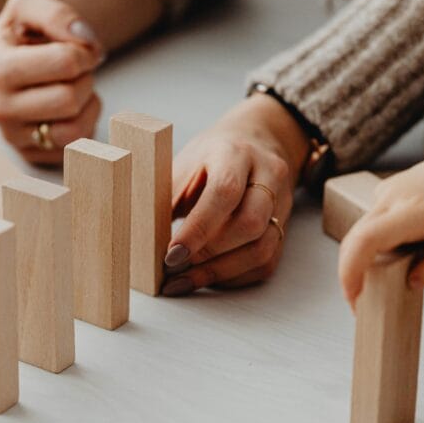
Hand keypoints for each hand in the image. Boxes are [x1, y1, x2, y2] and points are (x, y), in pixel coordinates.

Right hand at [0, 0, 104, 164]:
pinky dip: (83, 124)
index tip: (78, 49)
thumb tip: (86, 41)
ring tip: (73, 88)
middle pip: (70, 99)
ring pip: (75, 130)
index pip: (66, 63)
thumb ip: (57, 14)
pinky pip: (76, 147)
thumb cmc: (18, 35)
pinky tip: (69, 109)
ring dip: (87, 104)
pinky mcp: (31, 156)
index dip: (84, 52)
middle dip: (84, 79)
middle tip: (75, 70)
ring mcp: (13, 138)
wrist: (0, 63)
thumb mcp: (28, 9)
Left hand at [160, 94, 308, 295]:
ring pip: (262, 248)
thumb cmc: (209, 157)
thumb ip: (166, 197)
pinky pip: (265, 262)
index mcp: (235, 153)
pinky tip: (207, 277)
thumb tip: (139, 240)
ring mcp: (282, 203)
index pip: (224, 193)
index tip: (170, 256)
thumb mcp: (184, 164)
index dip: (197, 230)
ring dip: (219, 271)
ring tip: (184, 280)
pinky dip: (233, 277)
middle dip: (209, 254)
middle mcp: (268, 175)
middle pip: (250, 223)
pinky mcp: (284, 227)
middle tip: (174, 270)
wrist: (254, 142)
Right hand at [338, 151, 423, 308]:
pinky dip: (382, 241)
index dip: (350, 270)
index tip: (353, 296)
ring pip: (364, 233)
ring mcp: (385, 191)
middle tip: (365, 302)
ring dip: (371, 257)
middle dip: (352, 274)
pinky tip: (414, 240)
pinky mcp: (384, 191)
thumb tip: (413, 281)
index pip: (367, 239)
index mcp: (415, 210)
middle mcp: (392, 197)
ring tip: (408, 263)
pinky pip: (374, 224)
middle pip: (355, 240)